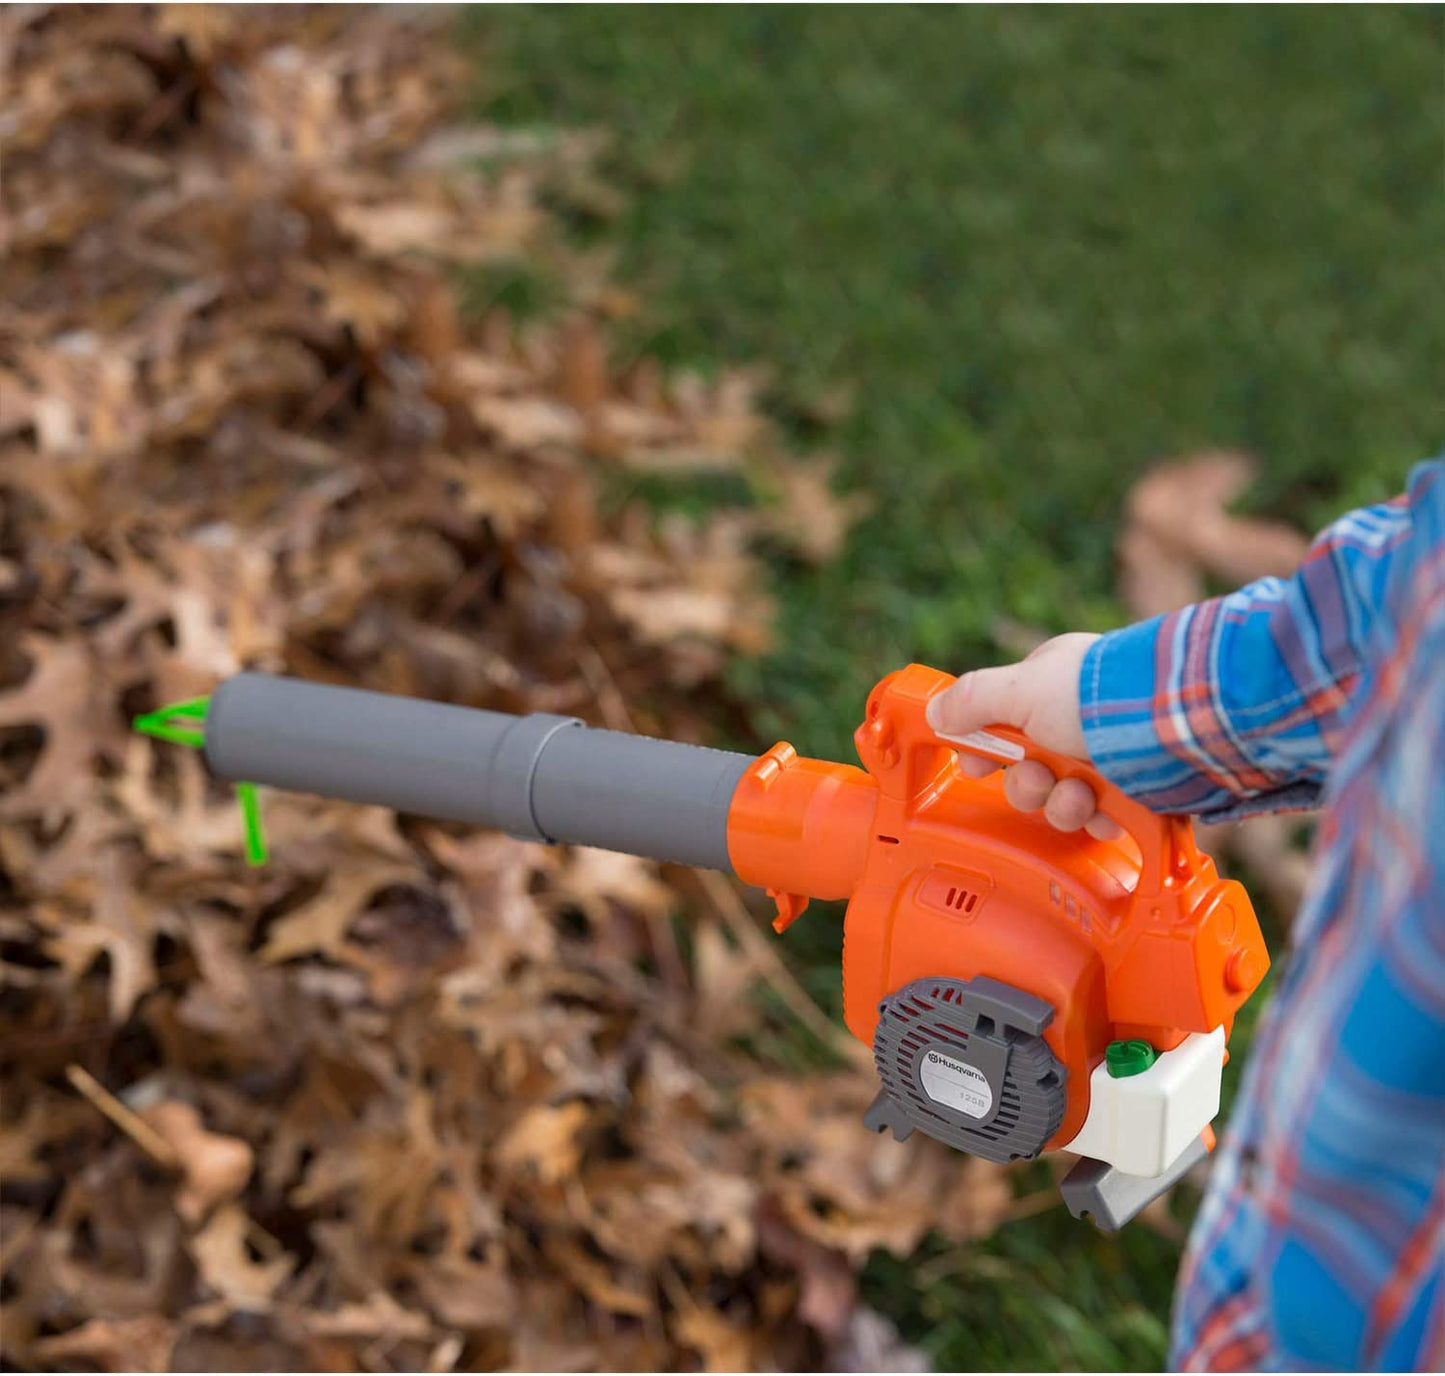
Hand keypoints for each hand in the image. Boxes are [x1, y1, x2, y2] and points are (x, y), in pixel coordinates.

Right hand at [925, 633, 1120, 838]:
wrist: (1171, 726)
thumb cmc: (1094, 698)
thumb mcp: (1018, 689)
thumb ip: (970, 700)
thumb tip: (935, 712)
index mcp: (1049, 688)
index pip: (1001, 724)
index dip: (985, 750)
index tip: (977, 766)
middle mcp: (1077, 722)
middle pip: (1028, 770)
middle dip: (1028, 784)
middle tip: (1041, 778)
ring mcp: (1106, 756)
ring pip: (1061, 798)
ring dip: (1063, 804)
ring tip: (1081, 796)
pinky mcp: (1135, 789)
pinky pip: (1100, 817)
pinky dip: (1099, 819)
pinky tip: (1104, 811)